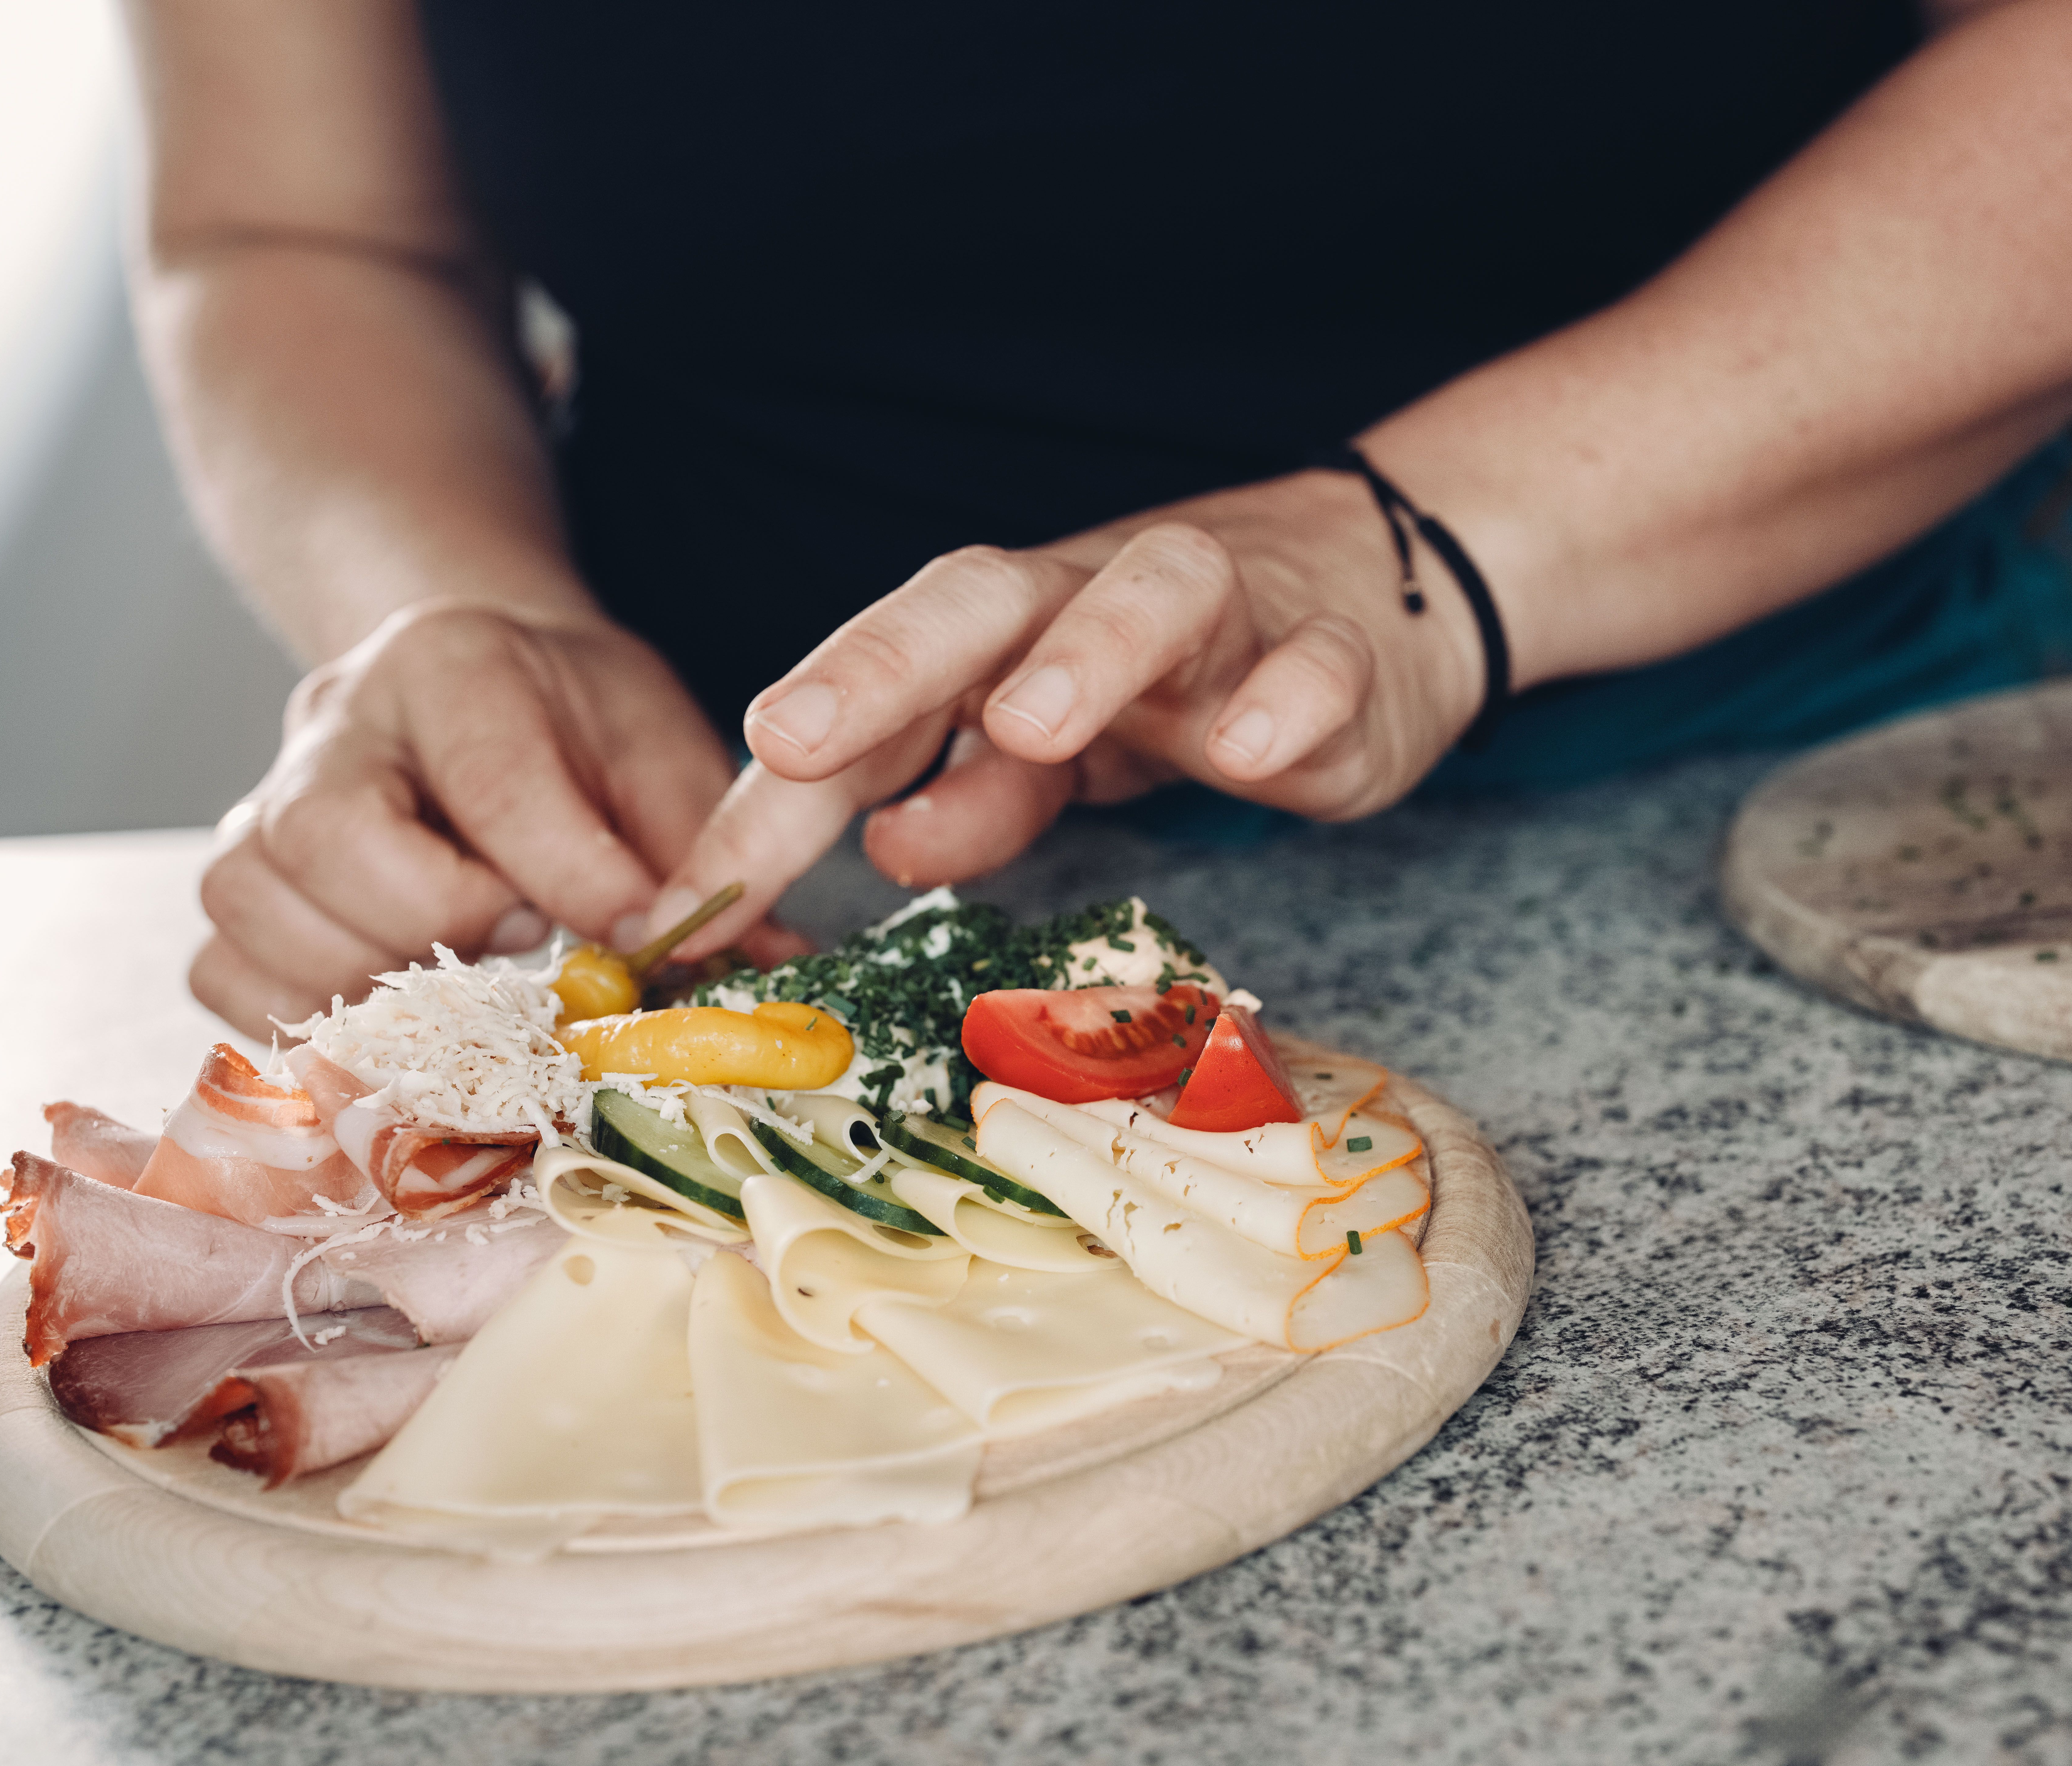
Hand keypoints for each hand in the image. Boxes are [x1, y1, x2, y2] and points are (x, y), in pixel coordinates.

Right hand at [192, 601, 804, 1033]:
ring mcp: (263, 802)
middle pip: (332, 840)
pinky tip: (395, 1004)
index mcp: (451, 663)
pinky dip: (303, 1013)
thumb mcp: (659, 751)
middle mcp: (334, 722)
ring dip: (370, 972)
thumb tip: (760, 964)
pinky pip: (222, 970)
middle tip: (523, 931)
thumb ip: (702, 851)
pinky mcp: (239, 881)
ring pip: (255, 909)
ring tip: (461, 964)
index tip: (632, 935)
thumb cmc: (577, 725)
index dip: (570, 878)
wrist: (479, 680)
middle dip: (443, 918)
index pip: (493, 784)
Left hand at [642, 465, 1489, 959]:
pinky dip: (1284, 697)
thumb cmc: (1172, 688)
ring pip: (1154, 596)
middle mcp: (1092, 604)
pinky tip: (1250, 748)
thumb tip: (880, 844)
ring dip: (1085, 654)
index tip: (702, 883)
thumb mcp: (1048, 758)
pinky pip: (1316, 663)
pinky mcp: (1338, 658)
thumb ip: (964, 801)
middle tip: (794, 737)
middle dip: (881, 664)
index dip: (782, 785)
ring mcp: (1224, 623)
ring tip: (1028, 725)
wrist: (1369, 607)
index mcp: (1005, 637)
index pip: (874, 696)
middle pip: (978, 597)